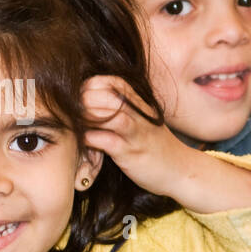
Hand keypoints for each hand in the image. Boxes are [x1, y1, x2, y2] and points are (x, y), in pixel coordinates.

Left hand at [81, 75, 187, 197]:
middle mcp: (138, 113)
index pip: (110, 81)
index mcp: (139, 102)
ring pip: (109, 115)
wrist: (181, 170)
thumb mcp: (140, 119)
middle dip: (83, 100)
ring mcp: (136, 133)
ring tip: (74, 122)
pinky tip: (83, 140)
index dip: (89, 86)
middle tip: (70, 111)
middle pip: (106, 94)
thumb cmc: (153, 144)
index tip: (78, 98)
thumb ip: (119, 108)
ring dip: (87, 116)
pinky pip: (107, 142)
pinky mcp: (131, 153)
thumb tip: (87, 102)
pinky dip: (91, 139)